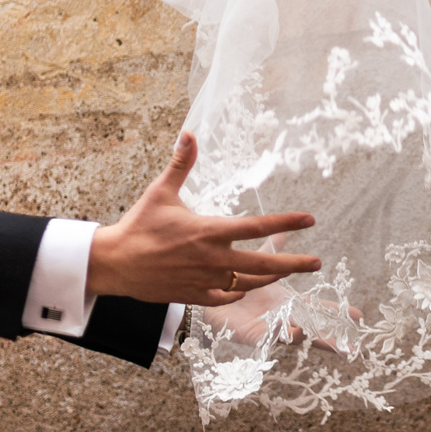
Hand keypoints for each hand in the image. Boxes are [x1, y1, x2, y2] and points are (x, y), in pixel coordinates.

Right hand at [87, 133, 319, 306]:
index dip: (286, 223)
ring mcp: (204, 280)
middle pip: (262, 264)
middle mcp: (211, 258)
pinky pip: (225, 298)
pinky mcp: (193, 295)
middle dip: (293, 263)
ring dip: (270, 278)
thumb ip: (181, 164)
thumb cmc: (138, 225)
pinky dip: (239, 293)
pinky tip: (247, 286)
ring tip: (286, 271)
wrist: (114, 263)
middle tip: (316, 262)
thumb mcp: (161, 191)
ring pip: (247, 284)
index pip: (256, 227)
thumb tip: (189, 134)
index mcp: (208, 231)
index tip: (309, 220)